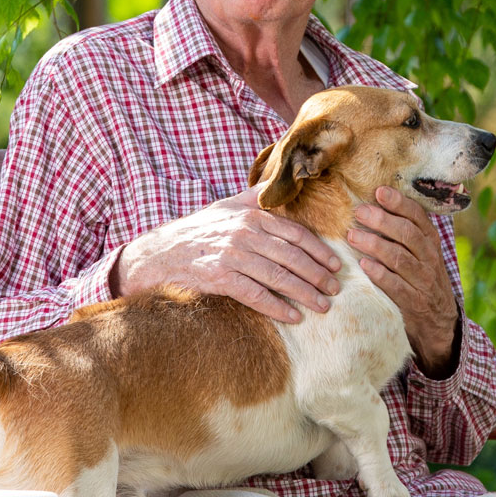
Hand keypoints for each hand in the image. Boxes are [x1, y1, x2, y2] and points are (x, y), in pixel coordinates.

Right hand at [111, 184, 342, 322]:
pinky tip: (293, 317)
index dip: (318, 251)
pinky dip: (277, 307)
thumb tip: (278, 179)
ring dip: (304, 293)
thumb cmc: (198, 230)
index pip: (295, 234)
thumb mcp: (227, 205)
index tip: (335, 265)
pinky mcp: (220, 278)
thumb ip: (256, 196)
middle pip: (291, 257)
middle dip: (317, 275)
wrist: (160, 254)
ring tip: (322, 306)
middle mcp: (244, 233)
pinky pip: (256, 295)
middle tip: (335, 289)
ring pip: (278, 277)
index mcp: (251, 215)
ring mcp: (232, 256)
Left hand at [348, 186, 460, 376]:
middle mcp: (429, 258)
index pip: (418, 217)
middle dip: (382, 220)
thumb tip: (372, 202)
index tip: (379, 191)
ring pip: (400, 258)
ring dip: (375, 245)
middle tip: (359, 211)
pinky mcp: (413, 302)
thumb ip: (402, 231)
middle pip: (407, 234)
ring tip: (352, 235)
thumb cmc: (419, 277)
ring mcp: (423, 280)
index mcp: (430, 241)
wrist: (438, 320)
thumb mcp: (419, 252)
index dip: (399, 203)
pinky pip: (396, 286)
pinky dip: (379, 274)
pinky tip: (364, 265)